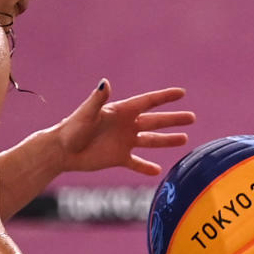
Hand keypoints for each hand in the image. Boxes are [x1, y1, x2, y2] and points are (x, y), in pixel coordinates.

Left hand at [56, 79, 194, 174]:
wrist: (61, 151)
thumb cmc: (71, 129)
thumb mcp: (86, 114)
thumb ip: (97, 99)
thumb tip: (105, 82)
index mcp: (121, 111)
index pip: (148, 102)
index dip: (165, 97)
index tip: (181, 93)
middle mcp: (125, 125)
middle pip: (155, 121)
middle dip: (173, 120)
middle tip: (192, 118)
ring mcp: (123, 142)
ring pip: (150, 140)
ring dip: (166, 140)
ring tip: (184, 140)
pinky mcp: (118, 157)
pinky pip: (136, 163)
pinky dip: (146, 167)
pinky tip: (157, 171)